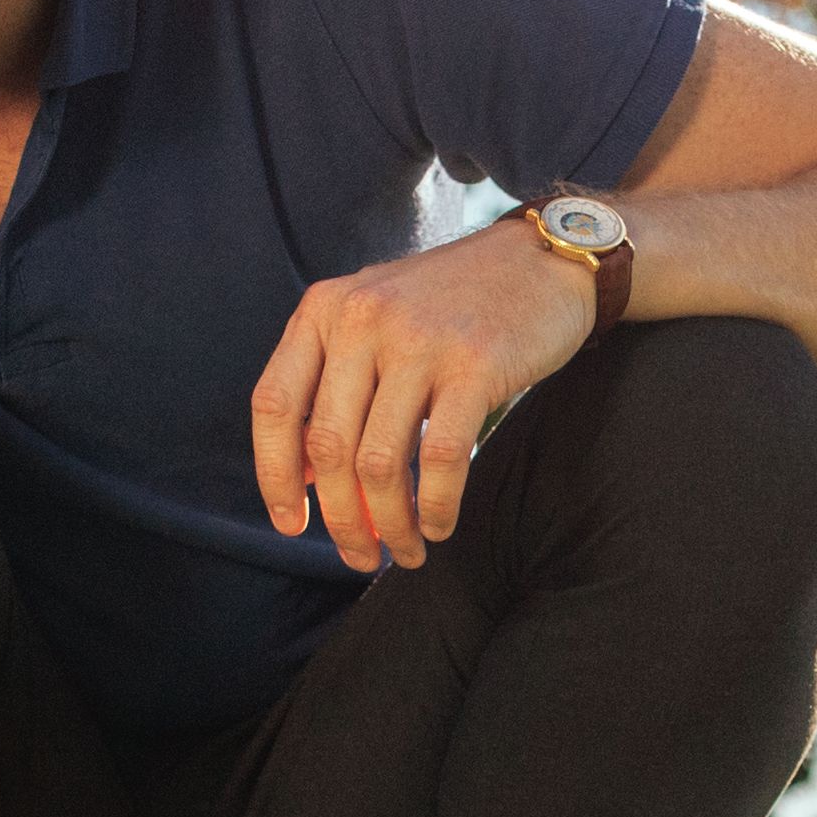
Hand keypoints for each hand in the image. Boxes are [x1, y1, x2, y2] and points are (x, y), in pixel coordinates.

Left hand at [247, 215, 601, 570]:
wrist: (543, 260)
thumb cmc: (454, 303)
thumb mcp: (376, 318)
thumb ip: (334, 383)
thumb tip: (301, 479)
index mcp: (326, 309)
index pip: (275, 406)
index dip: (274, 477)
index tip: (291, 525)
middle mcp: (363, 320)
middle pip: (328, 448)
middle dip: (341, 520)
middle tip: (360, 556)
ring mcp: (419, 340)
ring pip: (380, 464)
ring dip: (390, 524)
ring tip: (407, 552)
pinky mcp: (475, 364)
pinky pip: (440, 459)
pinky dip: (436, 507)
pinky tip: (440, 526)